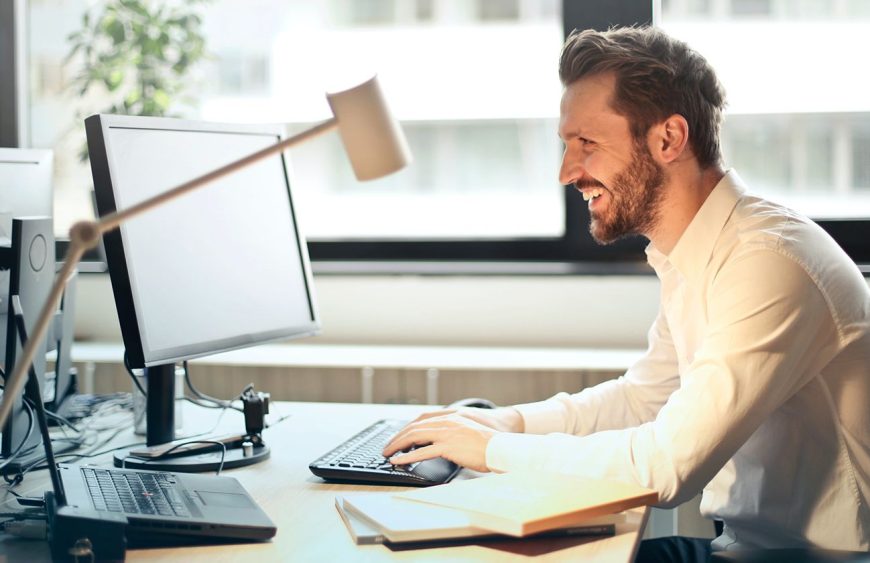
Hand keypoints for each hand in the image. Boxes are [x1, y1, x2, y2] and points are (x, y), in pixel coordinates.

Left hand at [381, 407, 523, 472]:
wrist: (502, 446)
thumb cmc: (489, 443)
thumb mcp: (469, 431)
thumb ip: (453, 432)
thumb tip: (440, 442)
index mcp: (451, 417)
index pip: (422, 418)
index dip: (407, 427)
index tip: (398, 435)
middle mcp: (447, 422)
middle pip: (414, 426)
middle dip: (398, 437)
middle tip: (387, 447)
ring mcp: (447, 433)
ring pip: (414, 436)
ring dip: (398, 445)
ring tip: (388, 454)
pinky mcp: (448, 447)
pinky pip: (422, 452)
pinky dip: (407, 456)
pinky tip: (398, 461)